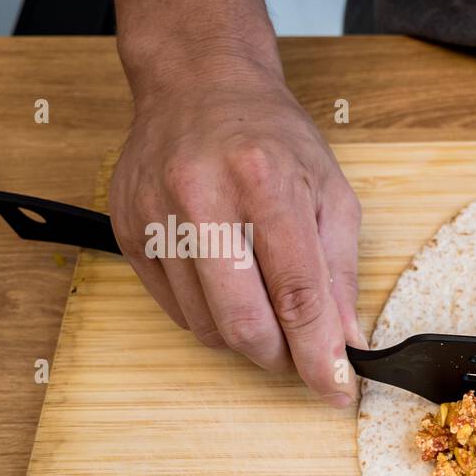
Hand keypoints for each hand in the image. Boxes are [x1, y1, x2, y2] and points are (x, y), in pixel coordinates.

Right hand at [110, 53, 363, 406]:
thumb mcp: (330, 193)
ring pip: (206, 325)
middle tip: (300, 355)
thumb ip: (341, 273)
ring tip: (266, 309)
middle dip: (280, 358)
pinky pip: (174, 310)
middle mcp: (204, 197)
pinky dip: (210, 317)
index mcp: (267, 182)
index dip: (320, 355)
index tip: (337, 391)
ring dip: (246, 339)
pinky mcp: (128, 230)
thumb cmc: (273, 137)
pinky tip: (228, 287)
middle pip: (243, 321)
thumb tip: (347, 343)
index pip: (298, 294)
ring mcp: (156, 214)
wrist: (199, 84)